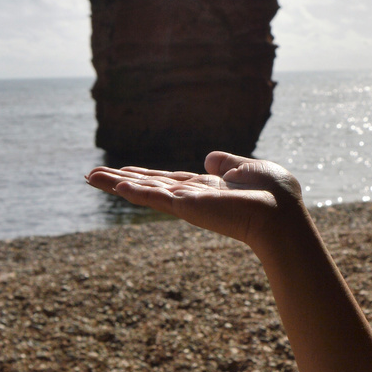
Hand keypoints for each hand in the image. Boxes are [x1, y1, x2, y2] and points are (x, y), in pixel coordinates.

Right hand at [85, 151, 302, 249]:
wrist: (282, 213)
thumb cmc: (274, 194)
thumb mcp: (248, 169)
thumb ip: (227, 163)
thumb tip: (209, 158)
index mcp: (207, 188)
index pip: (169, 181)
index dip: (145, 176)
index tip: (122, 173)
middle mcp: (193, 197)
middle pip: (149, 185)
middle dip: (120, 180)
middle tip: (91, 176)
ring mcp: (189, 203)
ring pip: (146, 191)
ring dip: (117, 183)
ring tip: (90, 177)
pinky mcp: (189, 206)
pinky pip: (157, 198)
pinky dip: (136, 192)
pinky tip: (116, 185)